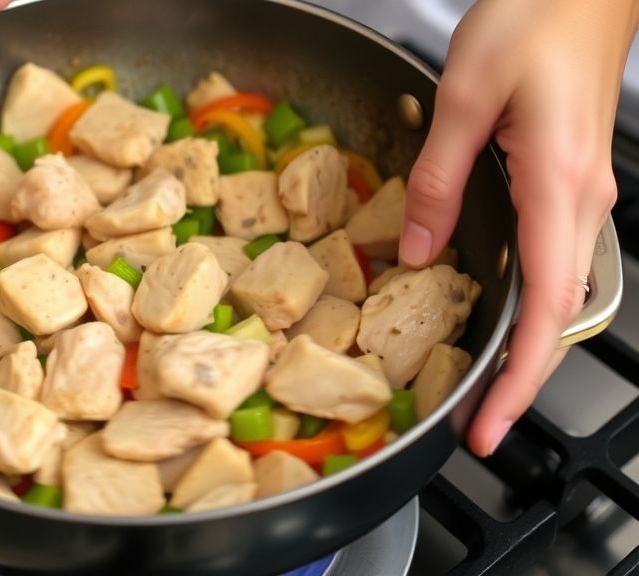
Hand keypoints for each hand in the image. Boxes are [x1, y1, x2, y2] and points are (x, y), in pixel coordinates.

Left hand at [399, 0, 637, 456]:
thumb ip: (439, 181)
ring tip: (474, 383)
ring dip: (518, 342)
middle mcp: (581, 200)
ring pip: (554, 291)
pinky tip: (488, 308)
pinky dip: (521, 298)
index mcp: (559, 186)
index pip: (545, 310)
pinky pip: (549, 256)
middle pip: (556, 315)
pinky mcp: (568, 179)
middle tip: (473, 422)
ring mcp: (581, 192)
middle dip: (516, 377)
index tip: (489, 424)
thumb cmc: (538, 14)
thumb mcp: (467, 98)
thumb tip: (418, 250)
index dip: (517, 378)